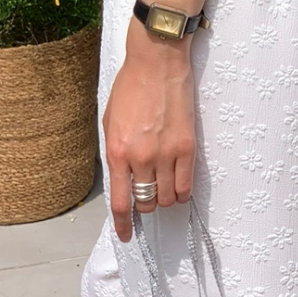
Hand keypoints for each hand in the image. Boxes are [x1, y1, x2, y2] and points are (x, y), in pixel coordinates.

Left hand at [103, 19, 196, 242]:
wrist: (157, 61)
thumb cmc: (131, 86)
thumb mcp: (110, 120)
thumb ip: (115, 152)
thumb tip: (121, 179)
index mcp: (116, 150)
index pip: (121, 202)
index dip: (124, 225)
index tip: (126, 235)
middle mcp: (140, 157)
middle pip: (145, 202)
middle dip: (144, 205)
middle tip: (146, 194)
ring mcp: (166, 153)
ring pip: (165, 198)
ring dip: (162, 198)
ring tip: (162, 186)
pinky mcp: (187, 147)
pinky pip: (185, 186)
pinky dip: (180, 193)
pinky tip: (177, 187)